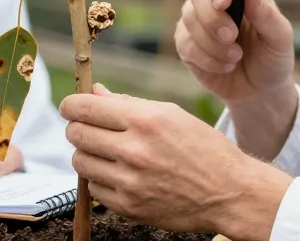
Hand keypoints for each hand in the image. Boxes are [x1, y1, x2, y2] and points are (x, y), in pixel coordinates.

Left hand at [60, 84, 292, 238]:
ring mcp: (129, 181)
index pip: (84, 108)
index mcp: (145, 120)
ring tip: (107, 152)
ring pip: (79, 162)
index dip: (71, 105)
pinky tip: (119, 174)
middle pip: (76, 134)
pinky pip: (93, 188)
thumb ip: (127, 103)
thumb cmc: (202, 148)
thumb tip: (93, 92)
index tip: (70, 107)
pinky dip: (100, 179)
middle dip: (77, 128)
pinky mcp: (128, 206)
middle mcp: (134, 150)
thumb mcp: (170, 114)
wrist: (229, 192)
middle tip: (87, 128)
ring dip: (87, 154)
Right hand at [175, 0, 295, 104]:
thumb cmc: (272, 58)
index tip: (223, 2)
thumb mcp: (280, 39)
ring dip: (213, 43)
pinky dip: (207, 59)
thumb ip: (267, 14)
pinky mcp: (186, 43)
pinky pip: (185, 44)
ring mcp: (197, 20)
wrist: (259, 90)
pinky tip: (225, 66)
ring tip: (235, 57)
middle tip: (232, 37)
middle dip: (212, 17)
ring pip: (189, 19)